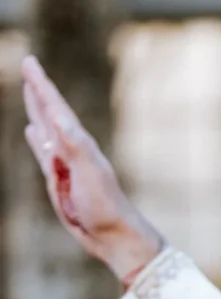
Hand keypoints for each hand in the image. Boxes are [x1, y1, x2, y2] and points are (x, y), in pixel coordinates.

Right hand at [21, 55, 163, 282]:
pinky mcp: (59, 181)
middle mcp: (70, 149)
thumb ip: (74, 145)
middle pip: (49, 112)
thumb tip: (58, 117)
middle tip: (28, 67)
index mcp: (78, 143)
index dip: (41, 85)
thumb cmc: (105, 207)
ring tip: (30, 92)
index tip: (29, 62)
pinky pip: (43, 152)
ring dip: (37, 110)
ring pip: (45, 129)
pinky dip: (36, 139)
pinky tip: (31, 131)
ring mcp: (64, 164)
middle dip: (38, 91)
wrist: (113, 235)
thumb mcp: (89, 174)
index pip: (55, 107)